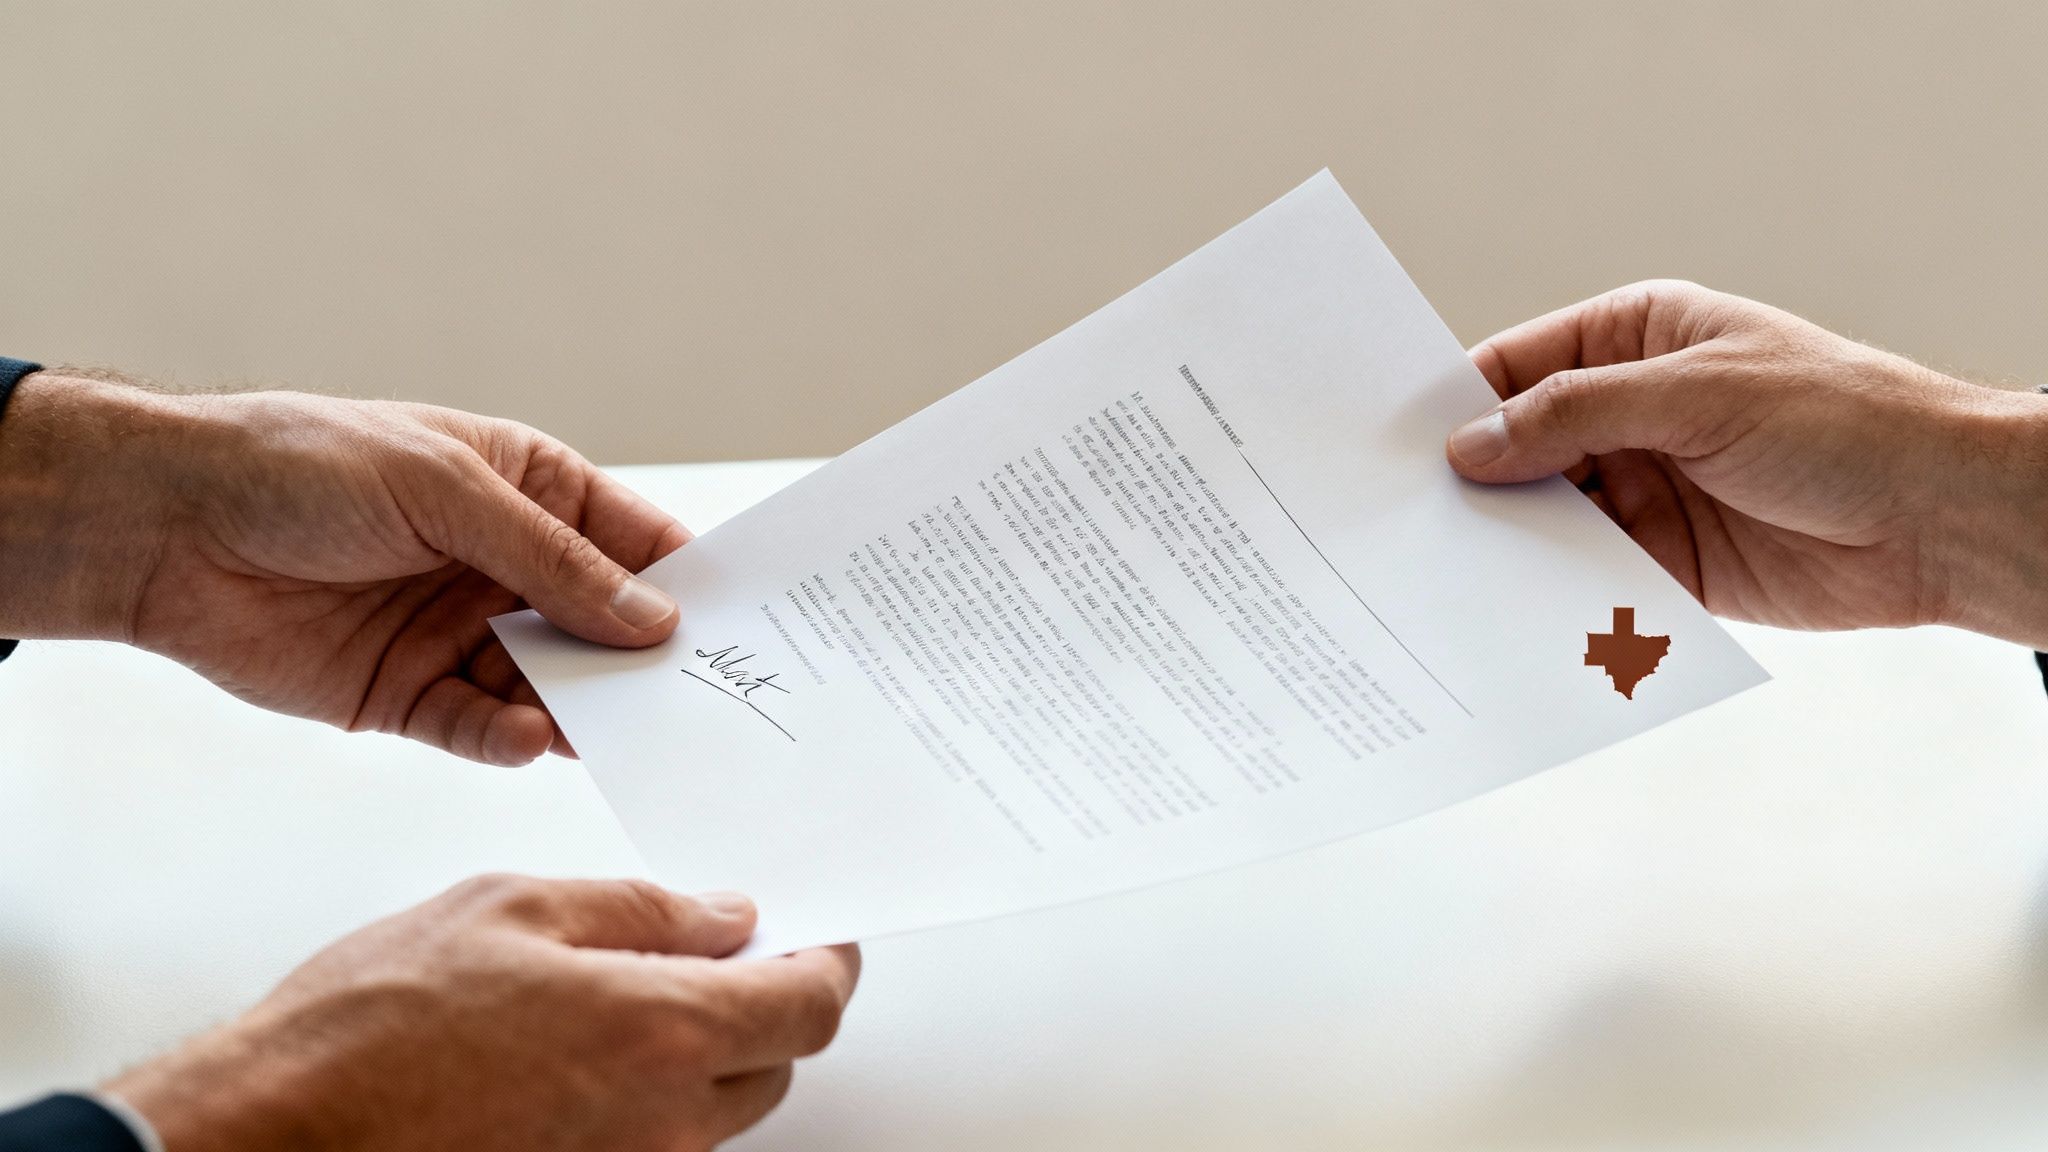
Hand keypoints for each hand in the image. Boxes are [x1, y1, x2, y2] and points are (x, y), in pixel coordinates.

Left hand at [0, 372, 686, 763]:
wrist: (166, 527)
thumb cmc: (302, 466)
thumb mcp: (448, 490)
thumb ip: (552, 561)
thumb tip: (652, 619)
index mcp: (527, 492)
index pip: (633, 542)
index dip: (689, 582)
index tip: (746, 626)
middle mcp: (504, 569)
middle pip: (603, 626)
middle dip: (646, 660)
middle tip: (701, 698)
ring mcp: (460, 635)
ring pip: (551, 687)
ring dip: (583, 709)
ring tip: (619, 731)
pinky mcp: (410, 696)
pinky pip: (481, 729)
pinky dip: (510, 739)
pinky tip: (527, 737)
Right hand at [104, 876, 861, 1151]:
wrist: (280, 1128)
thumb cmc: (376, 1021)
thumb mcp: (516, 908)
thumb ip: (642, 909)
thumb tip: (723, 917)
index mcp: (662, 1034)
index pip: (809, 1006)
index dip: (827, 960)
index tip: (820, 932)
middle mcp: (661, 1120)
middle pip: (776, 1062)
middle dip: (771, 999)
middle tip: (729, 946)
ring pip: (720, 1108)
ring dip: (715, 1047)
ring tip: (648, 985)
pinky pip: (657, 1139)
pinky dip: (657, 1089)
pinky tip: (596, 1043)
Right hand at [1444, 280, 2047, 647]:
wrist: (1944, 519)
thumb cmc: (1844, 422)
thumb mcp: (1697, 394)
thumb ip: (1576, 414)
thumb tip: (1473, 444)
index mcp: (1637, 342)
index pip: (1518, 366)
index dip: (1454, 401)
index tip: (1391, 442)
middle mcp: (1631, 414)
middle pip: (1519, 448)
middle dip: (1468, 481)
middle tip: (1397, 517)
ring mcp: (1645, 490)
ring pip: (1544, 519)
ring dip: (1503, 544)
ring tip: (1438, 571)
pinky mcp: (1664, 565)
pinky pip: (1584, 579)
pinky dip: (1548, 594)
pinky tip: (1506, 609)